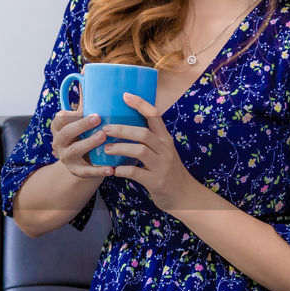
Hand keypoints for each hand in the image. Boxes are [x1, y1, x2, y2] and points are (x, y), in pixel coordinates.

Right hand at [50, 106, 113, 179]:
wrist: (81, 162)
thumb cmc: (83, 134)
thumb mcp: (80, 120)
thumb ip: (84, 102)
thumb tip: (85, 73)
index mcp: (60, 128)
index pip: (60, 119)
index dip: (71, 114)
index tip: (85, 109)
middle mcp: (60, 143)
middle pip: (66, 133)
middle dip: (81, 126)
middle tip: (98, 118)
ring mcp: (67, 158)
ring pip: (75, 151)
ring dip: (89, 143)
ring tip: (104, 138)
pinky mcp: (77, 171)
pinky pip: (86, 172)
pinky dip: (98, 171)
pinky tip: (111, 169)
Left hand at [101, 92, 200, 213]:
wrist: (184, 195)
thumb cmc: (168, 170)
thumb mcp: (163, 151)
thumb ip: (149, 139)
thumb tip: (124, 125)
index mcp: (165, 139)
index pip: (155, 115)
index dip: (140, 104)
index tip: (125, 95)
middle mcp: (165, 149)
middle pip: (143, 133)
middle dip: (122, 129)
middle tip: (105, 129)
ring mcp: (162, 165)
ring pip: (140, 151)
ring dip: (120, 148)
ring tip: (106, 149)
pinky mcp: (156, 181)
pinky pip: (135, 173)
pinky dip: (122, 170)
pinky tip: (113, 170)